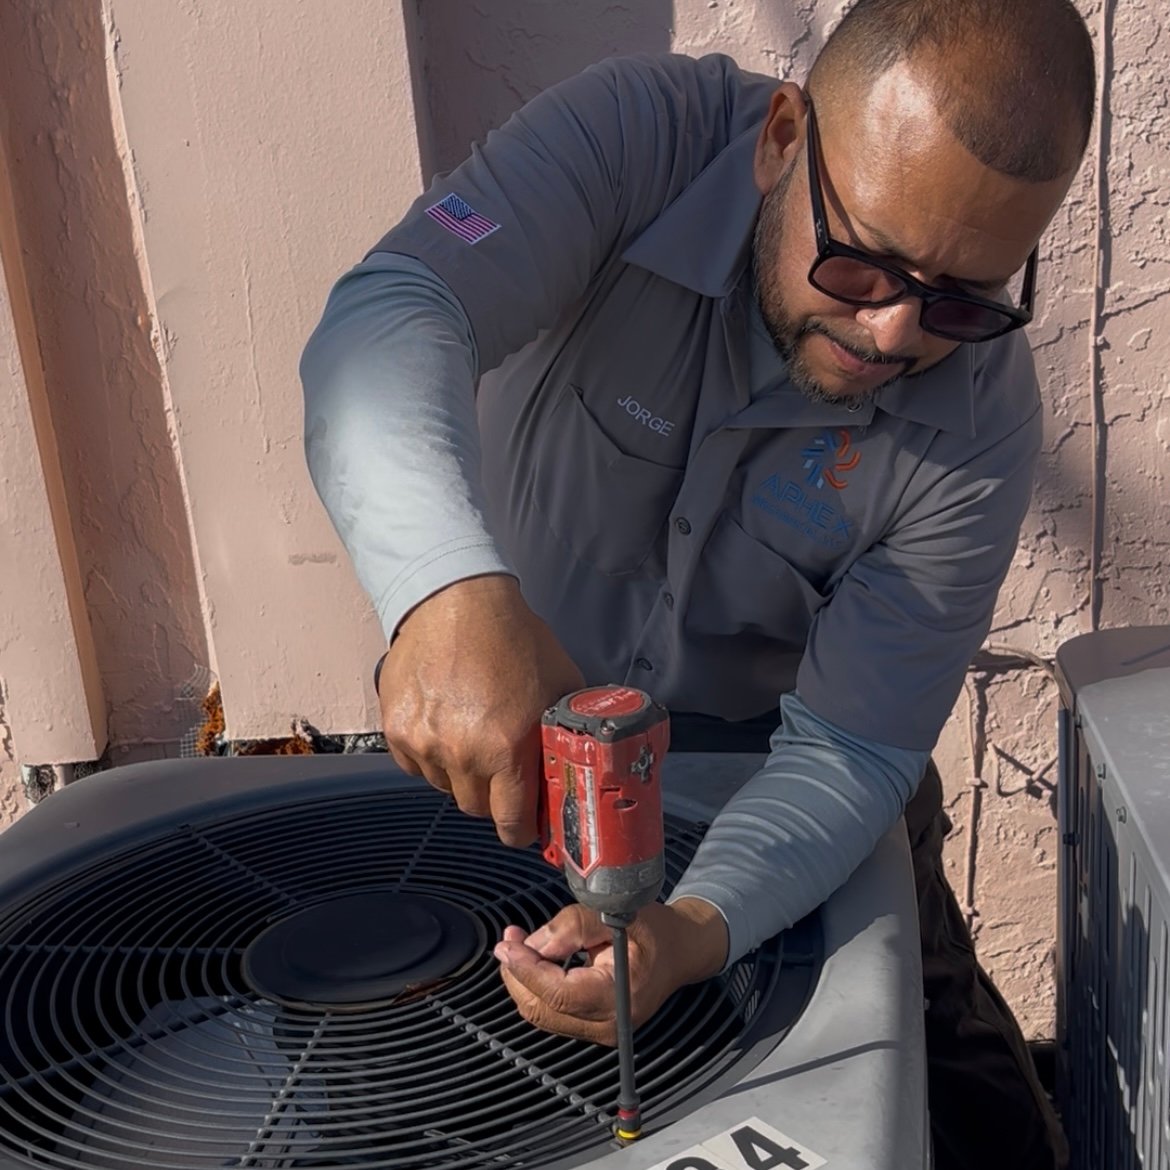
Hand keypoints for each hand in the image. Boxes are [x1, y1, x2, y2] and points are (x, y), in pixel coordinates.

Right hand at [378, 574, 583, 845]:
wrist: (458, 601)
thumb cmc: (512, 637)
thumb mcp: (561, 685)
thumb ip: (566, 735)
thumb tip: (579, 769)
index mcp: (507, 748)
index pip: (511, 823)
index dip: (521, 828)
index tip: (525, 823)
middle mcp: (462, 753)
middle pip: (476, 808)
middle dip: (494, 796)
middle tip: (503, 769)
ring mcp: (424, 742)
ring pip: (444, 787)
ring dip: (460, 774)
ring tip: (473, 734)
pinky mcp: (396, 729)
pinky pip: (415, 765)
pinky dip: (430, 755)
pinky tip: (446, 724)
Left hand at [494, 898, 729, 1043]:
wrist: (681, 950)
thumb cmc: (656, 930)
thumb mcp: (618, 914)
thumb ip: (574, 927)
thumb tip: (532, 944)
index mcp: (619, 998)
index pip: (557, 995)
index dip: (526, 969)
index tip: (508, 945)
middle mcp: (608, 1024)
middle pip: (542, 1009)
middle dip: (517, 974)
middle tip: (509, 938)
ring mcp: (600, 1030)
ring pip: (542, 1013)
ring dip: (523, 980)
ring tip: (517, 944)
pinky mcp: (592, 1025)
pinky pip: (552, 1011)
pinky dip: (536, 986)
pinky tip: (535, 960)